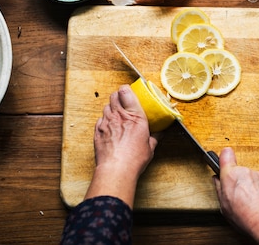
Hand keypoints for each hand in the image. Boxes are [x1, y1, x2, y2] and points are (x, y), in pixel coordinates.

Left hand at [84, 84, 158, 206]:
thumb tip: (160, 133)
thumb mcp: (150, 147)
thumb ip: (155, 137)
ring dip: (111, 108)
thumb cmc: (134, 159)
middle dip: (118, 96)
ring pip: (106, 106)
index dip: (126, 89)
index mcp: (135, 117)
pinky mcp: (98, 131)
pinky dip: (104, 120)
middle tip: (123, 101)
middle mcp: (119, 116)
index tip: (129, 91)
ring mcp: (106, 123)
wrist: (116, 169)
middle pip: (114, 96)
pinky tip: (109, 127)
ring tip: (117, 115)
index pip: (126, 92)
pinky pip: (100, 119)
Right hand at [213, 147, 258, 244]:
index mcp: (231, 175)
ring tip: (246, 201)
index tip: (222, 163)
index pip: (225, 154)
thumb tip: (217, 180)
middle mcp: (245, 171)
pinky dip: (256, 190)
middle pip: (237, 170)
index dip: (224, 157)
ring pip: (248, 177)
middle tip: (234, 194)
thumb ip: (219, 188)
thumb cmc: (245, 215)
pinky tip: (255, 202)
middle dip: (235, 179)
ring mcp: (257, 175)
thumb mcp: (224, 205)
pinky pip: (258, 183)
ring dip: (247, 185)